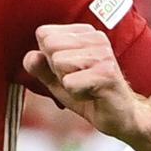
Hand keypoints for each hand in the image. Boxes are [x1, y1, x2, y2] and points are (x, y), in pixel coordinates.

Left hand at [26, 21, 143, 138]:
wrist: (120, 117)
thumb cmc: (90, 95)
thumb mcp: (58, 80)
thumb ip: (40, 68)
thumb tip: (30, 57)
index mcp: (85, 32)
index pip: (44, 33)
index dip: (49, 58)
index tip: (70, 70)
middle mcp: (96, 37)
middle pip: (50, 46)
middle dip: (57, 70)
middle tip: (78, 80)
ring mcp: (103, 54)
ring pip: (59, 63)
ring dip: (68, 83)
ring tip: (86, 87)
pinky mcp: (107, 73)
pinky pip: (70, 83)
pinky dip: (76, 95)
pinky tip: (92, 95)